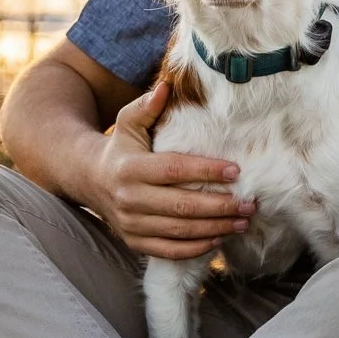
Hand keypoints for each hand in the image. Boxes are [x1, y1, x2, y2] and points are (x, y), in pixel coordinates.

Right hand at [84, 78, 251, 260]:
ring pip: (179, 231)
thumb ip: (147, 106)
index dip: (206, 171)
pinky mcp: (135, 242)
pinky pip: (168, 251)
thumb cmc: (120, 147)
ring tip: (243, 221)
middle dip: (220, 206)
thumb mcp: (127, 122)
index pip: (174, 170)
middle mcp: (129, 198)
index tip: (236, 171)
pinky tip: (219, 240)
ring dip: (215, 228)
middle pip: (181, 206)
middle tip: (249, 203)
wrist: (89, 180)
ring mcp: (131, 224)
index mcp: (130, 168)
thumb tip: (166, 86)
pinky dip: (195, 249)